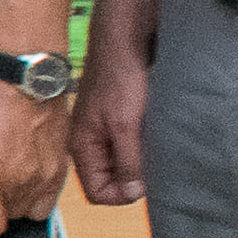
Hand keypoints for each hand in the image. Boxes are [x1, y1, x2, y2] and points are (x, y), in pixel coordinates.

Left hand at [0, 76, 66, 237]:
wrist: (27, 81)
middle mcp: (18, 181)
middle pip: (10, 218)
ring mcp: (43, 177)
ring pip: (31, 211)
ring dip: (20, 205)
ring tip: (12, 187)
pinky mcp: (61, 168)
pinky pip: (51, 198)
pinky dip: (41, 196)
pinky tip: (31, 181)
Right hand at [69, 32, 149, 206]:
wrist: (122, 42)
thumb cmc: (120, 82)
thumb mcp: (125, 126)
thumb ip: (127, 162)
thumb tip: (134, 193)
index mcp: (81, 147)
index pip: (97, 192)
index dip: (121, 194)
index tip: (144, 181)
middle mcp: (87, 143)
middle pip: (107, 179)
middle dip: (130, 178)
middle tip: (154, 164)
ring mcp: (100, 131)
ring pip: (118, 163)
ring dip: (137, 162)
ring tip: (156, 149)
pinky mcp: (113, 120)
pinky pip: (125, 146)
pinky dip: (140, 147)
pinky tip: (153, 137)